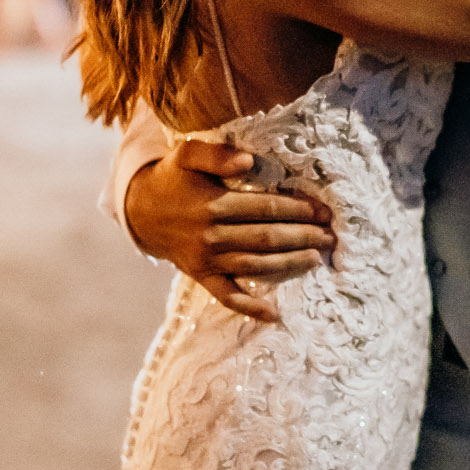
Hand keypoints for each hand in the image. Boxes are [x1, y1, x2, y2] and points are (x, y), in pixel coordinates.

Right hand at [125, 139, 335, 323]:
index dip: (297, 209)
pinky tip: (274, 314)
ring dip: (289, 265)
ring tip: (317, 259)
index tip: (322, 211)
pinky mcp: (202, 276)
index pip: (265, 208)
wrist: (140, 211)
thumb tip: (248, 160)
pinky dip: (249, 307)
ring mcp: (207, 260)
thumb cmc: (171, 179)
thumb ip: (216, 154)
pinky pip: (227, 296)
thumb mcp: (186, 155)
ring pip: (255, 266)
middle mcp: (212, 236)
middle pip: (267, 238)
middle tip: (330, 236)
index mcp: (213, 205)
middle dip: (303, 237)